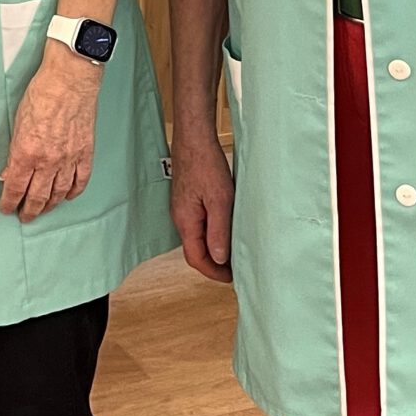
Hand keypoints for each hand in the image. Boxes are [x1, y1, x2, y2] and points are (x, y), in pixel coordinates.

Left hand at [0, 44, 100, 221]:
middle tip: (24, 216)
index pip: (15, 188)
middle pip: (37, 197)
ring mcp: (69, 159)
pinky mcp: (85, 153)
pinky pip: (80, 181)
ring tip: (43, 210)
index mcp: (27, 153)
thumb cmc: (42, 93)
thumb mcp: (18, 122)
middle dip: (29, 211)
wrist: (70, 79)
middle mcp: (48, 161)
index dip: (9, 202)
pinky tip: (66, 196)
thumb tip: (8, 173)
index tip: (7, 208)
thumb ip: (14, 152)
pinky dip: (72, 192)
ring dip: (49, 205)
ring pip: (58, 194)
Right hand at [169, 130, 234, 282]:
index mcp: (186, 221)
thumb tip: (218, 258)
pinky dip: (210, 233)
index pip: (195, 258)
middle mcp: (180, 218)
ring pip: (196, 237)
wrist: (194, 138)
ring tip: (232, 252)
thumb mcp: (219, 200)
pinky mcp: (187, 199)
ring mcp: (182, 208)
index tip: (231, 278)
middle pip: (194, 250)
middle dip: (213, 264)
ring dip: (213, 248)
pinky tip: (224, 229)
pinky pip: (197, 224)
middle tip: (234, 268)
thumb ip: (218, 231)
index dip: (213, 272)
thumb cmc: (206, 164)